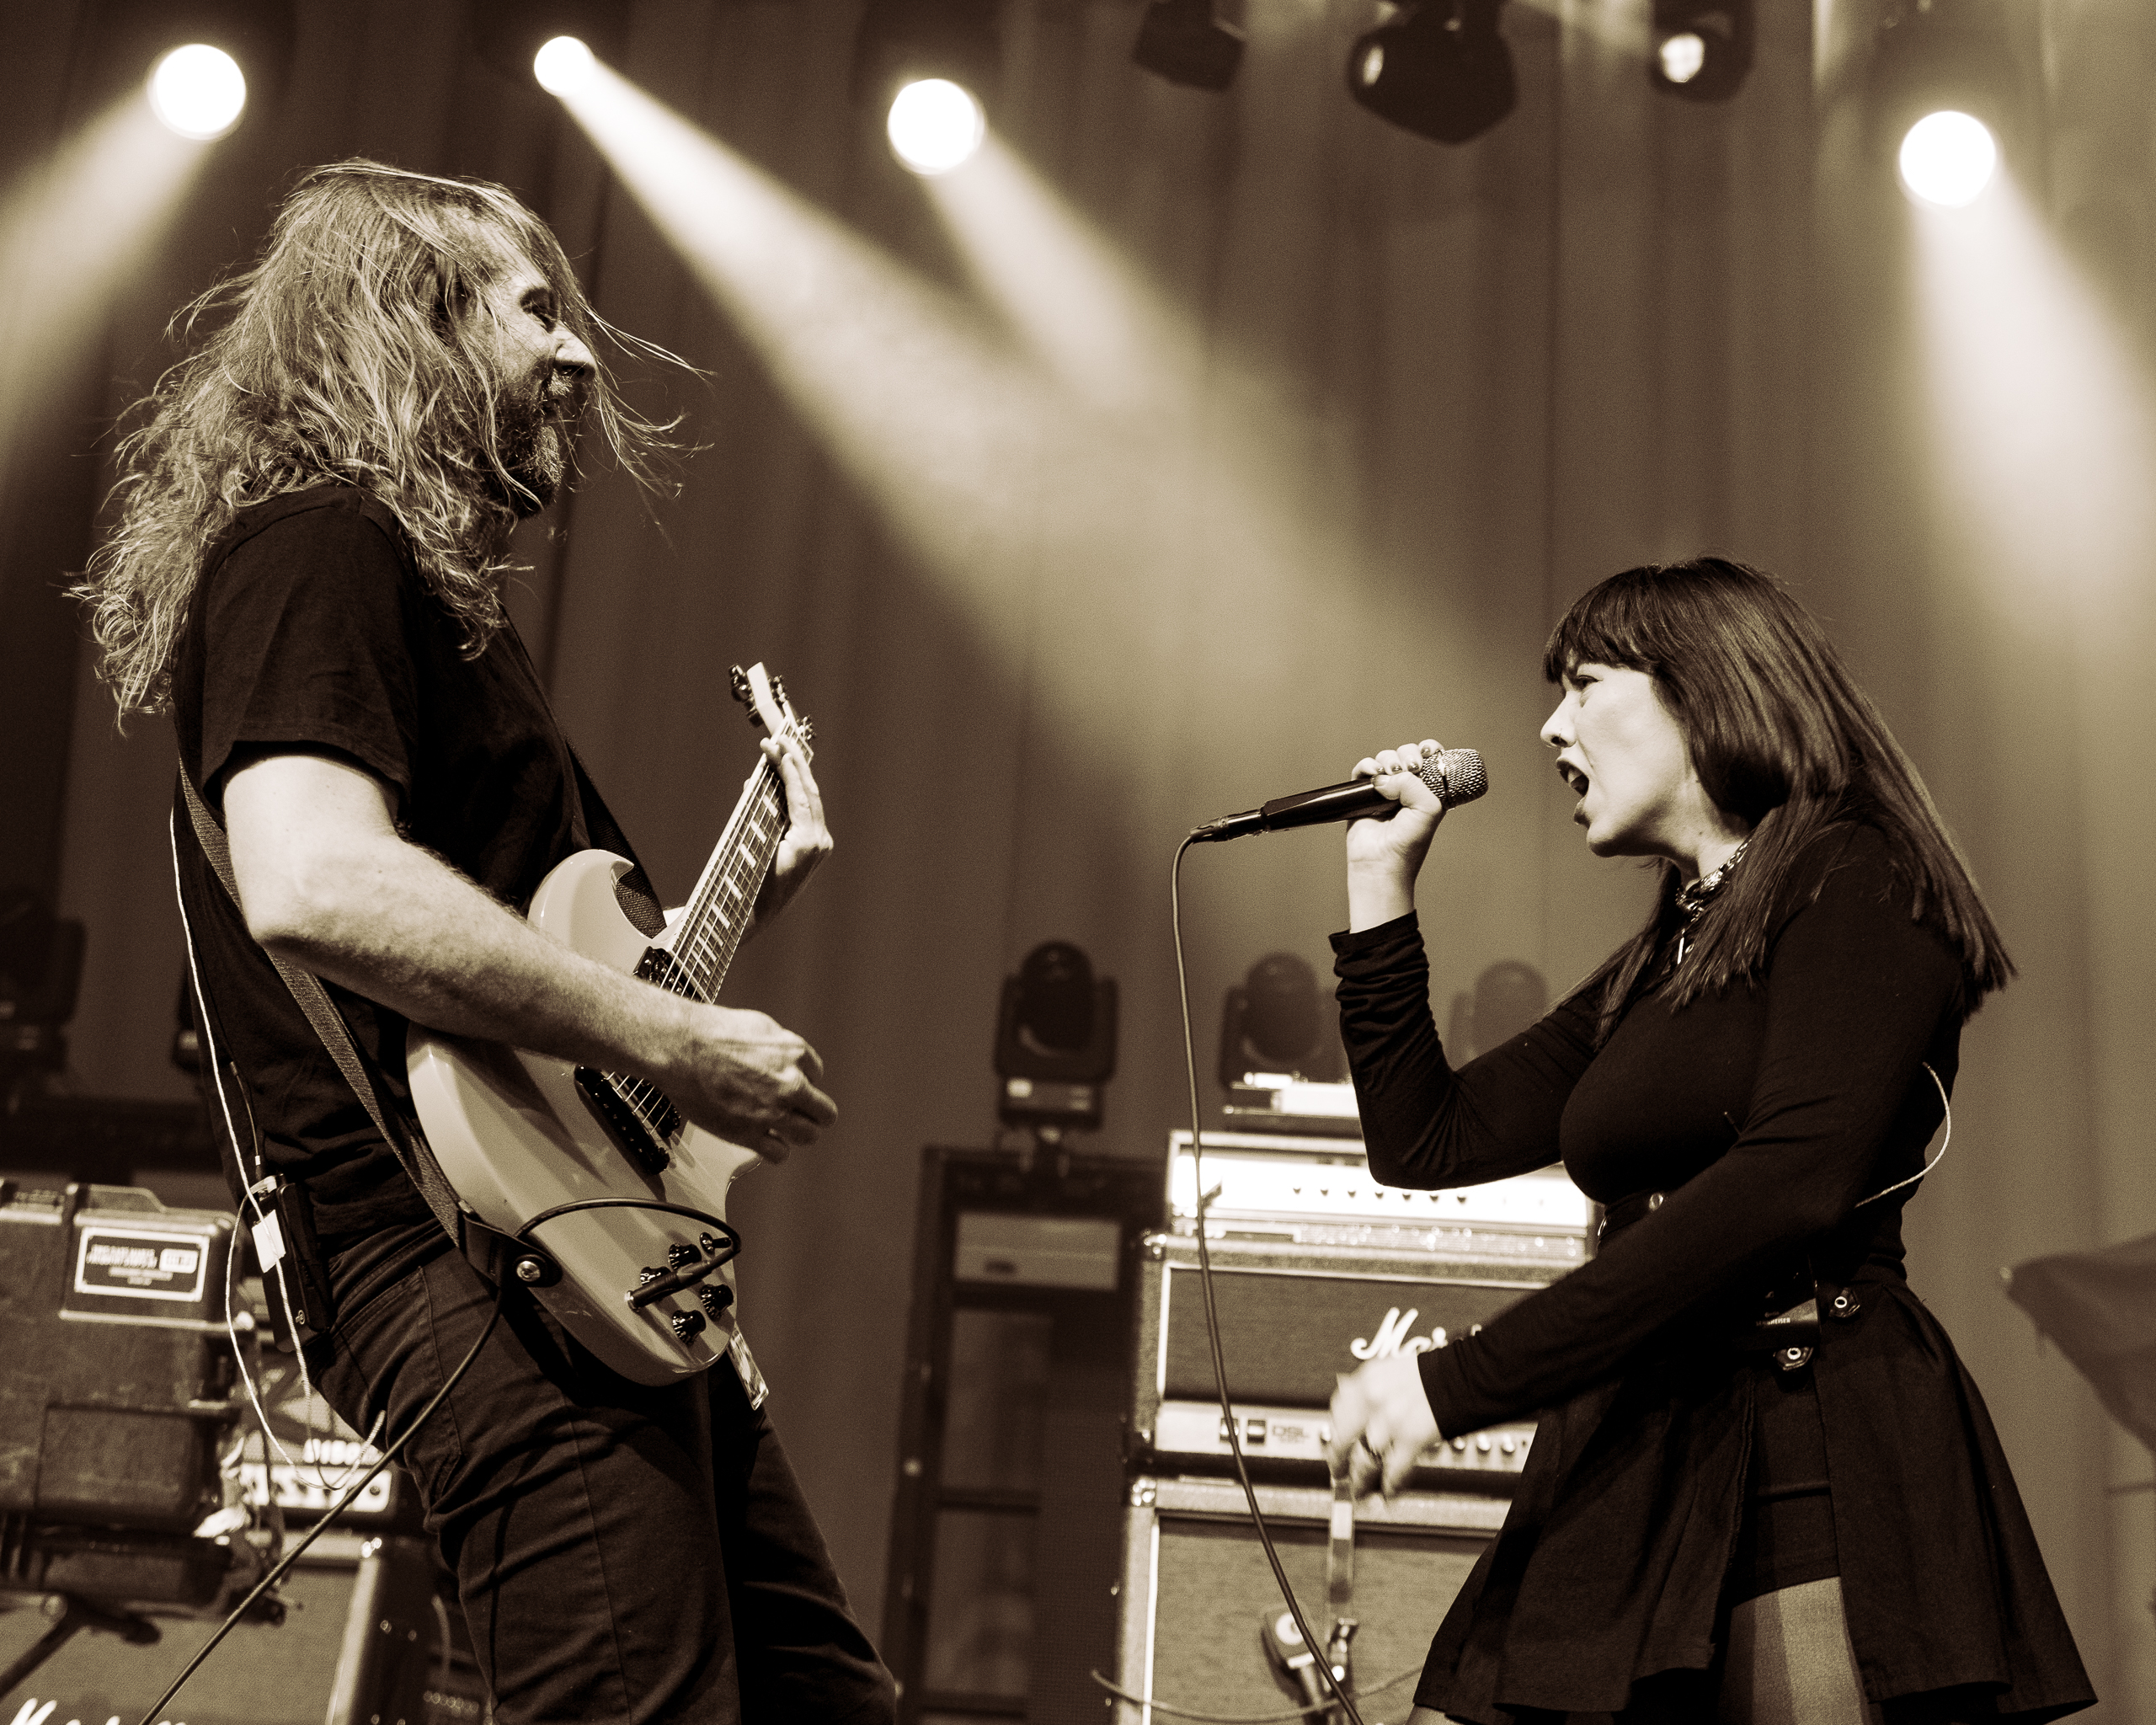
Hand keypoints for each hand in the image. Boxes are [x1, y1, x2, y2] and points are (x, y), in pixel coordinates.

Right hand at [666, 1003, 837, 1162]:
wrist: (681, 1047)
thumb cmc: (712, 1033)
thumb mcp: (761, 1026)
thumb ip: (781, 1047)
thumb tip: (789, 1057)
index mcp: (794, 1054)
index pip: (817, 1074)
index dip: (803, 1079)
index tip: (789, 1082)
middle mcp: (790, 1084)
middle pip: (824, 1112)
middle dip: (815, 1113)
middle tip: (805, 1115)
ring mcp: (771, 1111)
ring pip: (808, 1135)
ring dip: (801, 1133)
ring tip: (790, 1131)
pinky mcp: (749, 1133)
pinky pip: (779, 1154)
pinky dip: (776, 1150)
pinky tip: (767, 1142)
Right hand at [750, 734, 831, 933]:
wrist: (757, 915)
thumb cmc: (748, 883)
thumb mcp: (749, 844)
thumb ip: (755, 814)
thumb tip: (756, 784)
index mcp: (807, 842)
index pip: (800, 795)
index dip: (788, 769)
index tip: (776, 748)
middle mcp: (820, 843)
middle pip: (811, 793)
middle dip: (796, 765)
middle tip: (780, 741)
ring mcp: (821, 846)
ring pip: (812, 802)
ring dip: (797, 776)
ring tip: (783, 752)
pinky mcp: (817, 848)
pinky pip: (808, 814)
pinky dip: (796, 795)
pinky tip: (785, 777)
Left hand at [1326, 1351, 1439, 1496]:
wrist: (1467, 1373)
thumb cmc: (1436, 1372)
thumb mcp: (1393, 1370)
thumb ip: (1373, 1388)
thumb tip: (1357, 1404)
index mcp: (1367, 1380)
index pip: (1337, 1408)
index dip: (1335, 1428)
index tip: (1336, 1438)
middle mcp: (1373, 1400)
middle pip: (1342, 1439)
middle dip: (1337, 1460)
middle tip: (1338, 1471)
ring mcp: (1390, 1421)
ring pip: (1364, 1461)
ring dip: (1361, 1481)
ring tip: (1360, 1490)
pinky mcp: (1412, 1439)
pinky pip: (1393, 1471)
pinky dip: (1390, 1485)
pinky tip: (1389, 1492)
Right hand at [1343, 739, 1447, 930]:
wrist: (1381, 862)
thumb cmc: (1409, 842)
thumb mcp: (1428, 808)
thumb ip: (1413, 782)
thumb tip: (1386, 776)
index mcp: (1429, 790)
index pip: (1431, 758)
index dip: (1429, 749)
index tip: (1427, 753)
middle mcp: (1408, 788)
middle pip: (1406, 753)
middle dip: (1407, 755)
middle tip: (1409, 769)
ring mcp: (1385, 790)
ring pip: (1385, 758)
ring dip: (1387, 761)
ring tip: (1388, 778)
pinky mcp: (1363, 794)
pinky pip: (1363, 769)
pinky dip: (1366, 766)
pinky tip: (1372, 775)